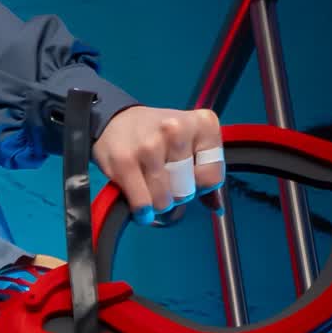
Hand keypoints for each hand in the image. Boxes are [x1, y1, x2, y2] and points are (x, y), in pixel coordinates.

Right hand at [91, 106, 224, 223]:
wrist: (116, 121)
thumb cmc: (157, 136)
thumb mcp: (190, 143)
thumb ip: (205, 172)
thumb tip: (216, 207)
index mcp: (202, 124)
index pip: (212, 177)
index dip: (198, 185)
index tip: (187, 175)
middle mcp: (177, 129)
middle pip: (187, 191)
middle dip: (175, 194)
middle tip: (164, 179)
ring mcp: (150, 145)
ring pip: (164, 201)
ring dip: (156, 202)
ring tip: (149, 186)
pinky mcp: (125, 161)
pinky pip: (143, 203)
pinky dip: (141, 211)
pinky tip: (140, 204)